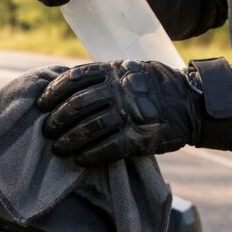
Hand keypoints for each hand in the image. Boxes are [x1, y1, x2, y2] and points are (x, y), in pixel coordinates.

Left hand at [36, 60, 203, 165]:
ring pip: (88, 129)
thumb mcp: (128, 71)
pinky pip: (107, 149)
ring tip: (58, 148)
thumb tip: (67, 90)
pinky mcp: (139, 137)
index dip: (53, 92)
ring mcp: (130, 114)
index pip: (74, 79)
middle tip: (47, 131)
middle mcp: (119, 90)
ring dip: (68, 141)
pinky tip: (79, 160)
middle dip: (56, 120)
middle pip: (76, 105)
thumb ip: (102, 78)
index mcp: (114, 71)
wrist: (191, 103)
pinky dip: (89, 156)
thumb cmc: (153, 87)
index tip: (41, 104)